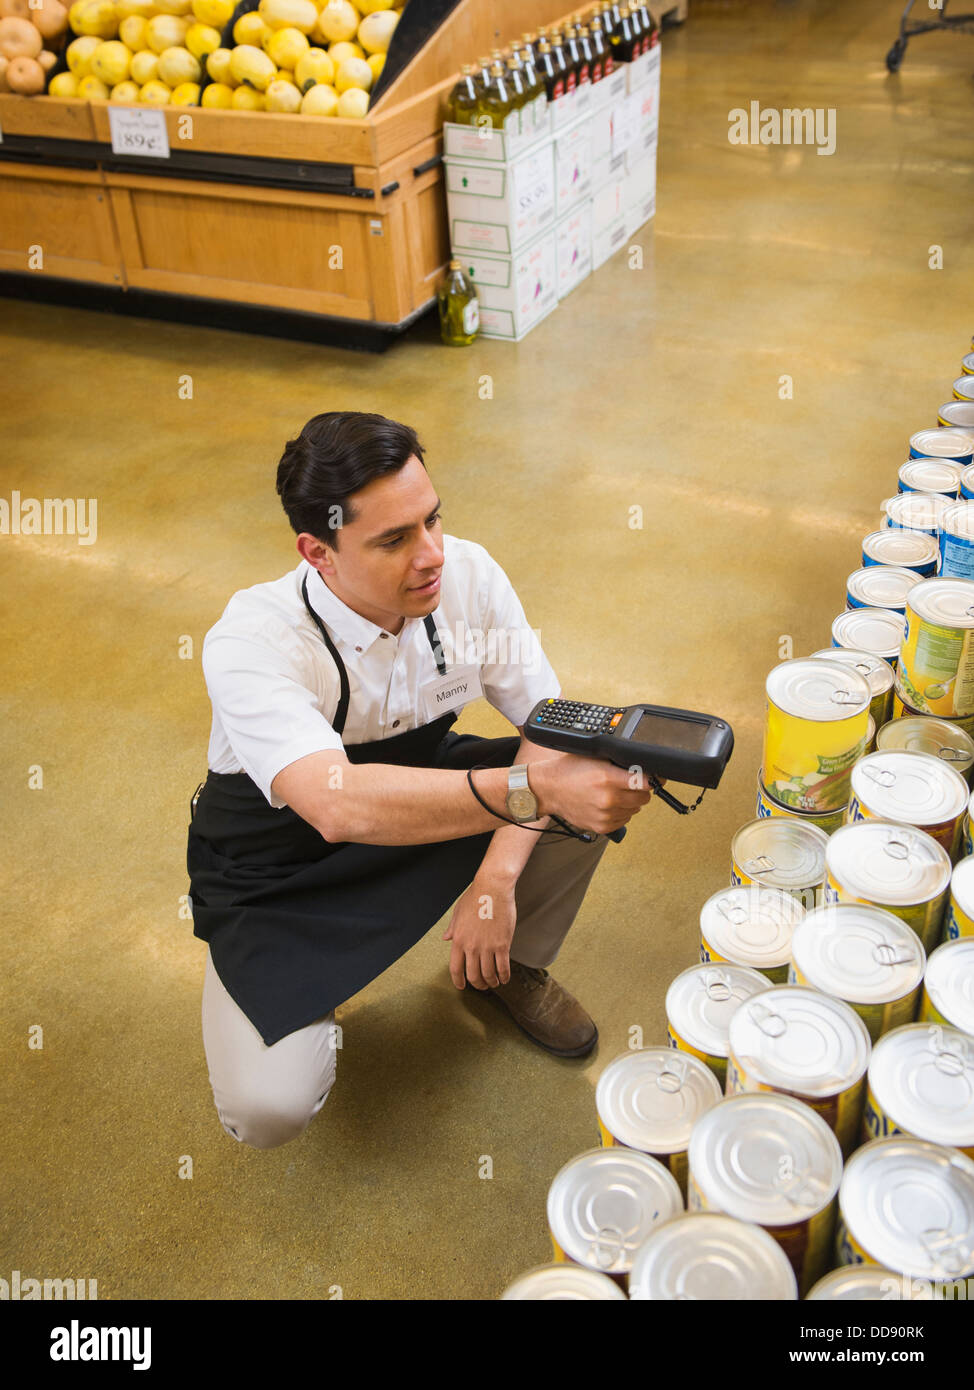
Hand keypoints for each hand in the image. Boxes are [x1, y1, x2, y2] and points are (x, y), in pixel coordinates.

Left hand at [442, 876, 516, 989]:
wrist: (493, 889)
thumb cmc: (475, 897)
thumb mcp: (458, 913)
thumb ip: (452, 928)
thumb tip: (445, 938)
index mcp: (458, 940)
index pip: (455, 968)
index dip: (458, 981)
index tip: (462, 987)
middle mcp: (471, 947)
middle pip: (473, 975)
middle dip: (478, 985)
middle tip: (483, 986)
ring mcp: (487, 947)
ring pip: (488, 974)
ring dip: (492, 982)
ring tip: (495, 983)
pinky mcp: (502, 944)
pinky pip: (503, 967)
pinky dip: (504, 976)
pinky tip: (505, 978)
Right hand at [534, 753, 657, 834]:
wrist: (549, 790)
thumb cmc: (569, 771)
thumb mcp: (595, 757)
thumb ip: (618, 762)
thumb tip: (641, 767)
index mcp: (608, 778)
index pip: (645, 782)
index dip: (651, 779)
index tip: (652, 778)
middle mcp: (608, 798)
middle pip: (644, 798)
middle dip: (640, 790)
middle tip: (628, 784)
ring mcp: (605, 815)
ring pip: (635, 810)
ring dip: (630, 802)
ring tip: (613, 794)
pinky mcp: (602, 827)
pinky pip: (624, 820)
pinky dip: (620, 813)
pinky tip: (608, 805)